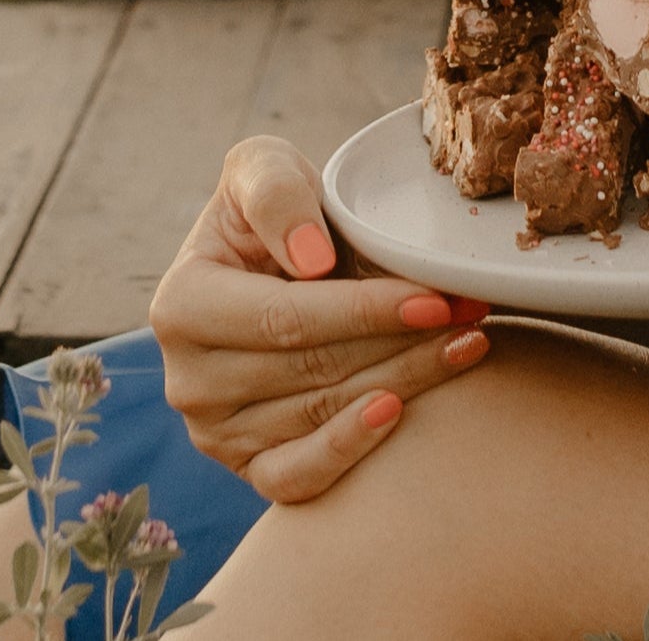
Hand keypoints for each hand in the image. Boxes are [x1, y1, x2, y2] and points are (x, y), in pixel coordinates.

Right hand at [150, 134, 495, 503]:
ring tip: (466, 344)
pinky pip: (298, 478)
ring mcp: (214, 432)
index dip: (364, 310)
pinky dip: (351, 451)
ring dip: (404, 381)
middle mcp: (187, 380)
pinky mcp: (248, 467)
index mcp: (178, 307)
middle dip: (401, 341)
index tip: (435, 297)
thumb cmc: (277, 213)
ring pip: (321, 417)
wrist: (279, 268)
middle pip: (313, 370)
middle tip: (470, 314)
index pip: (286, 318)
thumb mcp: (262, 169)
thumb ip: (275, 192)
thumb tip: (310, 261)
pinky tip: (401, 411)